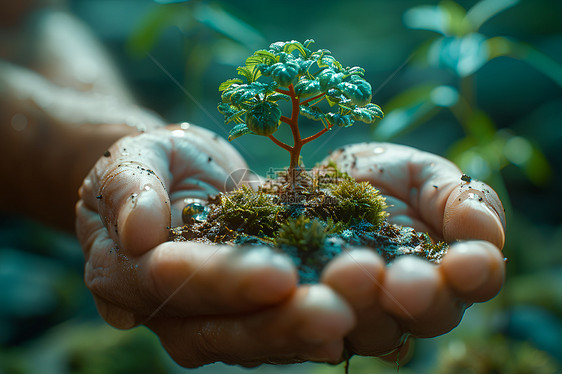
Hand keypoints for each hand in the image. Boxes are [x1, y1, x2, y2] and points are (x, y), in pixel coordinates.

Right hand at [76, 125, 356, 366]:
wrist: (178, 179)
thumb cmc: (153, 165)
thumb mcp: (132, 158)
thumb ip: (129, 187)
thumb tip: (139, 231)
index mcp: (124, 271)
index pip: (171, 282)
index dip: (224, 279)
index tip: (278, 273)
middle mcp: (166, 311)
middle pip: (219, 328)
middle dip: (279, 322)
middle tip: (335, 311)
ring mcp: (208, 319)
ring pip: (255, 341)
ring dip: (307, 332)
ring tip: (356, 314)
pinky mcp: (246, 315)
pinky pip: (278, 332)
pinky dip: (314, 331)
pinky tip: (356, 322)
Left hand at [321, 143, 505, 358]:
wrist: (317, 181)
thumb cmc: (380, 176)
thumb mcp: (422, 174)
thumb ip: (459, 198)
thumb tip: (487, 231)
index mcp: (446, 267)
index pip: (474, 281)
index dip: (475, 275)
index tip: (467, 261)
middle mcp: (408, 300)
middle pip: (428, 317)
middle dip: (420, 299)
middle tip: (406, 282)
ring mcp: (360, 312)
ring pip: (372, 331)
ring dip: (363, 306)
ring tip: (349, 273)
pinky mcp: (314, 316)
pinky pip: (314, 334)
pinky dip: (311, 323)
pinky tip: (303, 296)